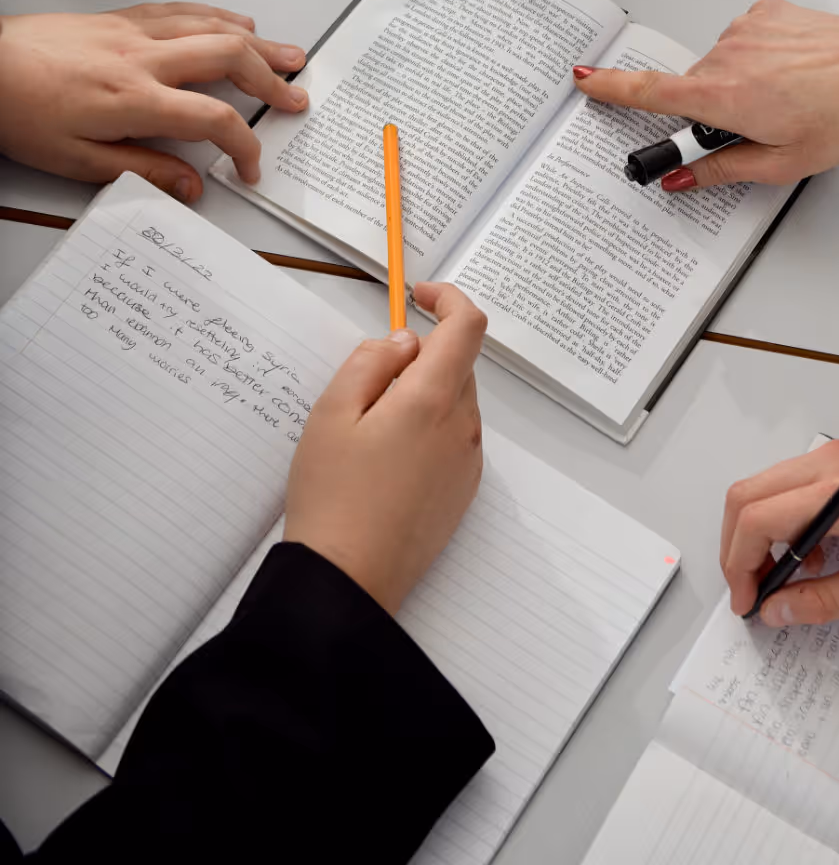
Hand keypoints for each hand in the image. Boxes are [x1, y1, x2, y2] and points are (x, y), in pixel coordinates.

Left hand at [0, 2, 308, 195]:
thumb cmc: (19, 110)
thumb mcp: (75, 161)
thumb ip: (141, 169)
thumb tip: (189, 183)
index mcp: (134, 99)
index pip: (212, 118)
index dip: (243, 144)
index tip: (250, 165)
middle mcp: (143, 58)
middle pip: (229, 58)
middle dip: (271, 78)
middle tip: (296, 95)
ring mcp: (135, 31)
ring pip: (213, 27)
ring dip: (257, 42)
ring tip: (288, 54)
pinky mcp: (122, 17)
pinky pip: (184, 10)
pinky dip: (218, 16)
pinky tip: (234, 23)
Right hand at [284, 282, 485, 612]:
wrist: (346, 581)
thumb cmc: (332, 496)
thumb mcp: (332, 412)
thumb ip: (371, 361)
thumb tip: (404, 343)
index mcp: (434, 400)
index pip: (467, 326)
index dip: (448, 299)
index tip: (418, 296)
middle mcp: (463, 428)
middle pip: (458, 365)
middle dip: (420, 356)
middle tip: (367, 384)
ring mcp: (467, 463)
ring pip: (454, 402)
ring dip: (422, 395)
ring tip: (367, 433)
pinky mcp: (462, 493)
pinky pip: (452, 439)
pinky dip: (427, 430)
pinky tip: (384, 463)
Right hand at [579, 0, 838, 189]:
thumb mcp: (784, 164)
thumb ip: (722, 170)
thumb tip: (682, 178)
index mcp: (725, 96)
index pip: (650, 93)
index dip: (610, 89)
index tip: (582, 81)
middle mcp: (727, 55)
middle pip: (693, 88)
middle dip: (712, 111)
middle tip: (758, 129)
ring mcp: (745, 29)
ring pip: (721, 66)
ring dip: (740, 85)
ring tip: (789, 99)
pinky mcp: (765, 12)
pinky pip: (744, 41)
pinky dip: (760, 58)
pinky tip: (795, 72)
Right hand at [720, 439, 838, 627]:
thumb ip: (829, 599)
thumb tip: (776, 611)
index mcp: (838, 490)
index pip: (757, 518)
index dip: (739, 565)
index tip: (748, 607)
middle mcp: (829, 461)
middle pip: (748, 494)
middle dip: (739, 548)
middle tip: (757, 594)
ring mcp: (837, 453)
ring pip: (768, 486)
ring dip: (763, 532)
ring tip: (794, 579)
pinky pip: (794, 483)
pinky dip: (787, 518)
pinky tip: (821, 553)